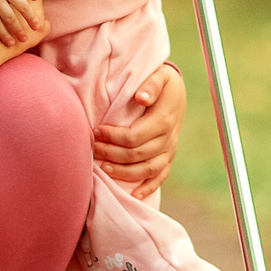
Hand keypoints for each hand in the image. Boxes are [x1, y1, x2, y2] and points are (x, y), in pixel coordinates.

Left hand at [96, 63, 183, 197]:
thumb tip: (140, 98)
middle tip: (93, 148)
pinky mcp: (169, 157)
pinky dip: (148, 188)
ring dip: (123, 172)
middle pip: (136, 155)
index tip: (95, 131)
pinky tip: (133, 195)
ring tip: (102, 168)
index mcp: (163, 120)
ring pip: (146, 169)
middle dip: (111, 153)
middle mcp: (168, 138)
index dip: (112, 137)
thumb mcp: (159, 76)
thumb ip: (150, 85)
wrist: (178, 91)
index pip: (133, 137)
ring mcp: (169, 150)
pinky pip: (160, 176)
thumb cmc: (162, 82)